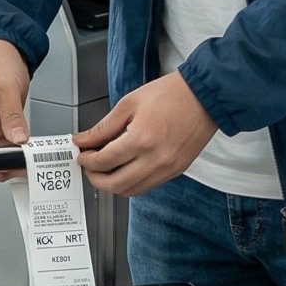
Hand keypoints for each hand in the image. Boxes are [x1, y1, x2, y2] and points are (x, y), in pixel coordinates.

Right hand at [0, 41, 31, 169]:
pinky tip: (28, 145)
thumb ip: (12, 117)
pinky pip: (5, 141)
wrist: (2, 47)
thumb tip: (18, 140)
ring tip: (31, 153)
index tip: (16, 162)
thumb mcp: (7, 88)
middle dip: (6, 160)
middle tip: (28, 160)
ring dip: (13, 153)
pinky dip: (16, 144)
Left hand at [76, 73, 219, 197]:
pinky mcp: (176, 171)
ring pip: (131, 191)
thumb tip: (84, 140)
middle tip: (88, 165)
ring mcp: (167, 169)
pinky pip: (147, 186)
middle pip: (115, 184)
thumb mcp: (130, 103)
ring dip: (113, 184)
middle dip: (95, 178)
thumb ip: (104, 127)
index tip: (81, 153)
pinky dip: (131, 183)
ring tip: (105, 168)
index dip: (87, 160)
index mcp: (141, 140)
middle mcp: (155, 160)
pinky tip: (125, 169)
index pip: (104, 161)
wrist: (204, 96)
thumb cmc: (171, 94)